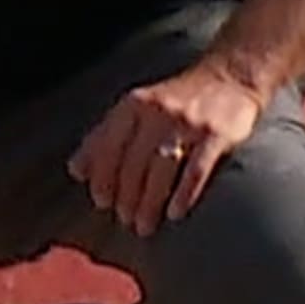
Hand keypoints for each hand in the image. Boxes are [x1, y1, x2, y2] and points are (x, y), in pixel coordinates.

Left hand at [68, 62, 266, 237]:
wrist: (229, 77)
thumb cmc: (175, 99)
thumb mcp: (136, 108)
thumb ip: (104, 136)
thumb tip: (75, 171)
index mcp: (134, 105)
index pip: (108, 146)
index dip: (102, 178)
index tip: (101, 203)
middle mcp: (158, 111)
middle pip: (134, 163)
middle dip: (125, 197)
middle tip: (124, 221)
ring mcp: (188, 123)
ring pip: (161, 169)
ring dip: (149, 202)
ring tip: (143, 226)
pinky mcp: (216, 135)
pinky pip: (196, 169)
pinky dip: (183, 194)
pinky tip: (174, 213)